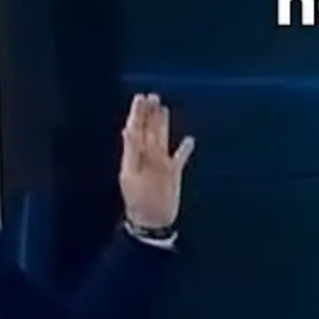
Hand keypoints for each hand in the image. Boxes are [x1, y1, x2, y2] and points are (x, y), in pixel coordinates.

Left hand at [118, 93, 195, 228]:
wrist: (152, 222)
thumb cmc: (138, 200)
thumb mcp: (131, 174)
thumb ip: (132, 151)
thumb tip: (128, 129)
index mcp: (134, 156)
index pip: (135, 129)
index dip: (137, 113)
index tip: (140, 97)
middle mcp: (147, 157)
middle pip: (149, 130)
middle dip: (150, 114)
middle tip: (152, 96)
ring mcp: (160, 164)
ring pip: (162, 139)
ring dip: (162, 124)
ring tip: (164, 108)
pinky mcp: (173, 174)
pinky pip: (180, 157)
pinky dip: (185, 149)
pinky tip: (189, 140)